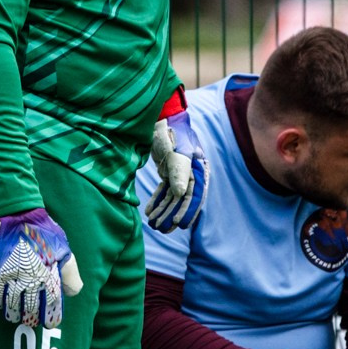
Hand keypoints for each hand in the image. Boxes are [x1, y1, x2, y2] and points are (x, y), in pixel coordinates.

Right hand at [0, 208, 82, 326]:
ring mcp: (13, 276)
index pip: (52, 307)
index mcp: (51, 276)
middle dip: (31, 319)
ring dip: (13, 314)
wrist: (19, 214)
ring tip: (14, 315)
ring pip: (12, 307)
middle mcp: (32, 279)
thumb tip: (72, 293)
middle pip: (31, 311)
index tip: (50, 323)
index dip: (51, 319)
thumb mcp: (65, 250)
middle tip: (30, 320)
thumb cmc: (44, 232)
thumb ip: (71, 274)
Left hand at [143, 112, 208, 232]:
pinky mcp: (168, 172)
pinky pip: (164, 190)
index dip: (187, 210)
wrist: (160, 119)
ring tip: (153, 224)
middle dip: (172, 214)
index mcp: (198, 169)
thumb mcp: (176, 151)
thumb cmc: (171, 132)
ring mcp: (179, 173)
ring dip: (163, 210)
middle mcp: (191, 173)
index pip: (194, 194)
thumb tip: (181, 194)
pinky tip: (150, 212)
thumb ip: (179, 172)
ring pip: (172, 197)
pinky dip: (157, 201)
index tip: (179, 225)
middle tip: (162, 229)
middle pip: (182, 199)